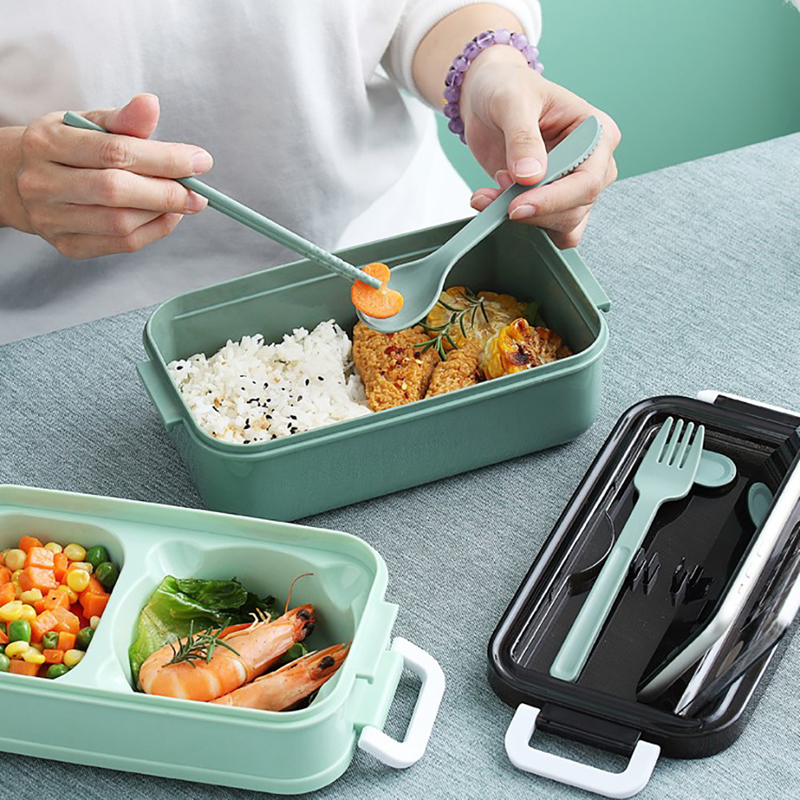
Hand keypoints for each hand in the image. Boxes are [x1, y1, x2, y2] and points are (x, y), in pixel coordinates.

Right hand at [10, 93, 211, 258]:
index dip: (164, 158)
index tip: (199, 161)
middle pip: (116, 191)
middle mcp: (42, 183)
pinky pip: (122, 245)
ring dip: (162, 213)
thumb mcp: (88, 124)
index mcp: (47, 142)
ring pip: (121, 223)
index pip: (114, 151)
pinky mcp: (67, 246)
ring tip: (182, 201)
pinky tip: (166, 216)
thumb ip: (123, 118)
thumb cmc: (66, 149)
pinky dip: (153, 231)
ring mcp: (51, 219)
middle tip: (198, 191)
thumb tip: (151, 105)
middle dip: (167, 192)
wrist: (22, 182)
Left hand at [460, 46, 620, 248]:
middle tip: (495, 197)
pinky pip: (545, 228)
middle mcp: (593, 162)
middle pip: (576, 208)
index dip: (553, 199)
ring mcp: (573, 184)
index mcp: (597, 133)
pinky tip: (493, 203)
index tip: (516, 206)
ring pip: (564, 226)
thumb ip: (522, 138)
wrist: (487, 95)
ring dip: (524, 220)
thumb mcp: (512, 102)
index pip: (588, 180)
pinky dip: (520, 224)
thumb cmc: (508, 87)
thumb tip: (530, 176)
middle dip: (534, 211)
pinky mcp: (552, 199)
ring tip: (489, 196)